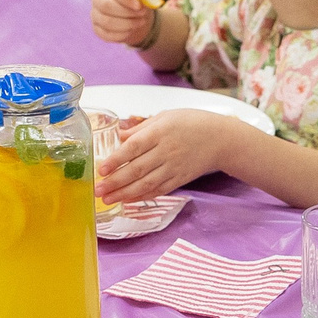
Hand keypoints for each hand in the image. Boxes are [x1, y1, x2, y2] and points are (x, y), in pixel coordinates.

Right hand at [89, 0, 156, 48]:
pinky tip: (131, 30)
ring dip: (127, 24)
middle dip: (127, 12)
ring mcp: (95, 14)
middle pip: (106, 5)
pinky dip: (122, 34)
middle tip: (142, 14)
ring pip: (107, 22)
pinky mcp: (97, 29)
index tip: (139, 6)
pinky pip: (106, 34)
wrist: (135, 16)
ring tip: (140, 22)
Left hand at [97, 110, 230, 204]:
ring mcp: (174, 168)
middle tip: (97, 190)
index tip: (101, 168)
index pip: (134, 147)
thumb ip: (141, 129)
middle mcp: (166, 152)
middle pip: (137, 169)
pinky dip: (142, 197)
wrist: (220, 139)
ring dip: (124, 193)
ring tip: (107, 199)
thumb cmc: (191, 123)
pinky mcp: (180, 179)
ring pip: (146, 184)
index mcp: (160, 132)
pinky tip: (127, 200)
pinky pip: (158, 190)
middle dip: (115, 182)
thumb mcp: (165, 117)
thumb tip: (118, 136)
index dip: (116, 159)